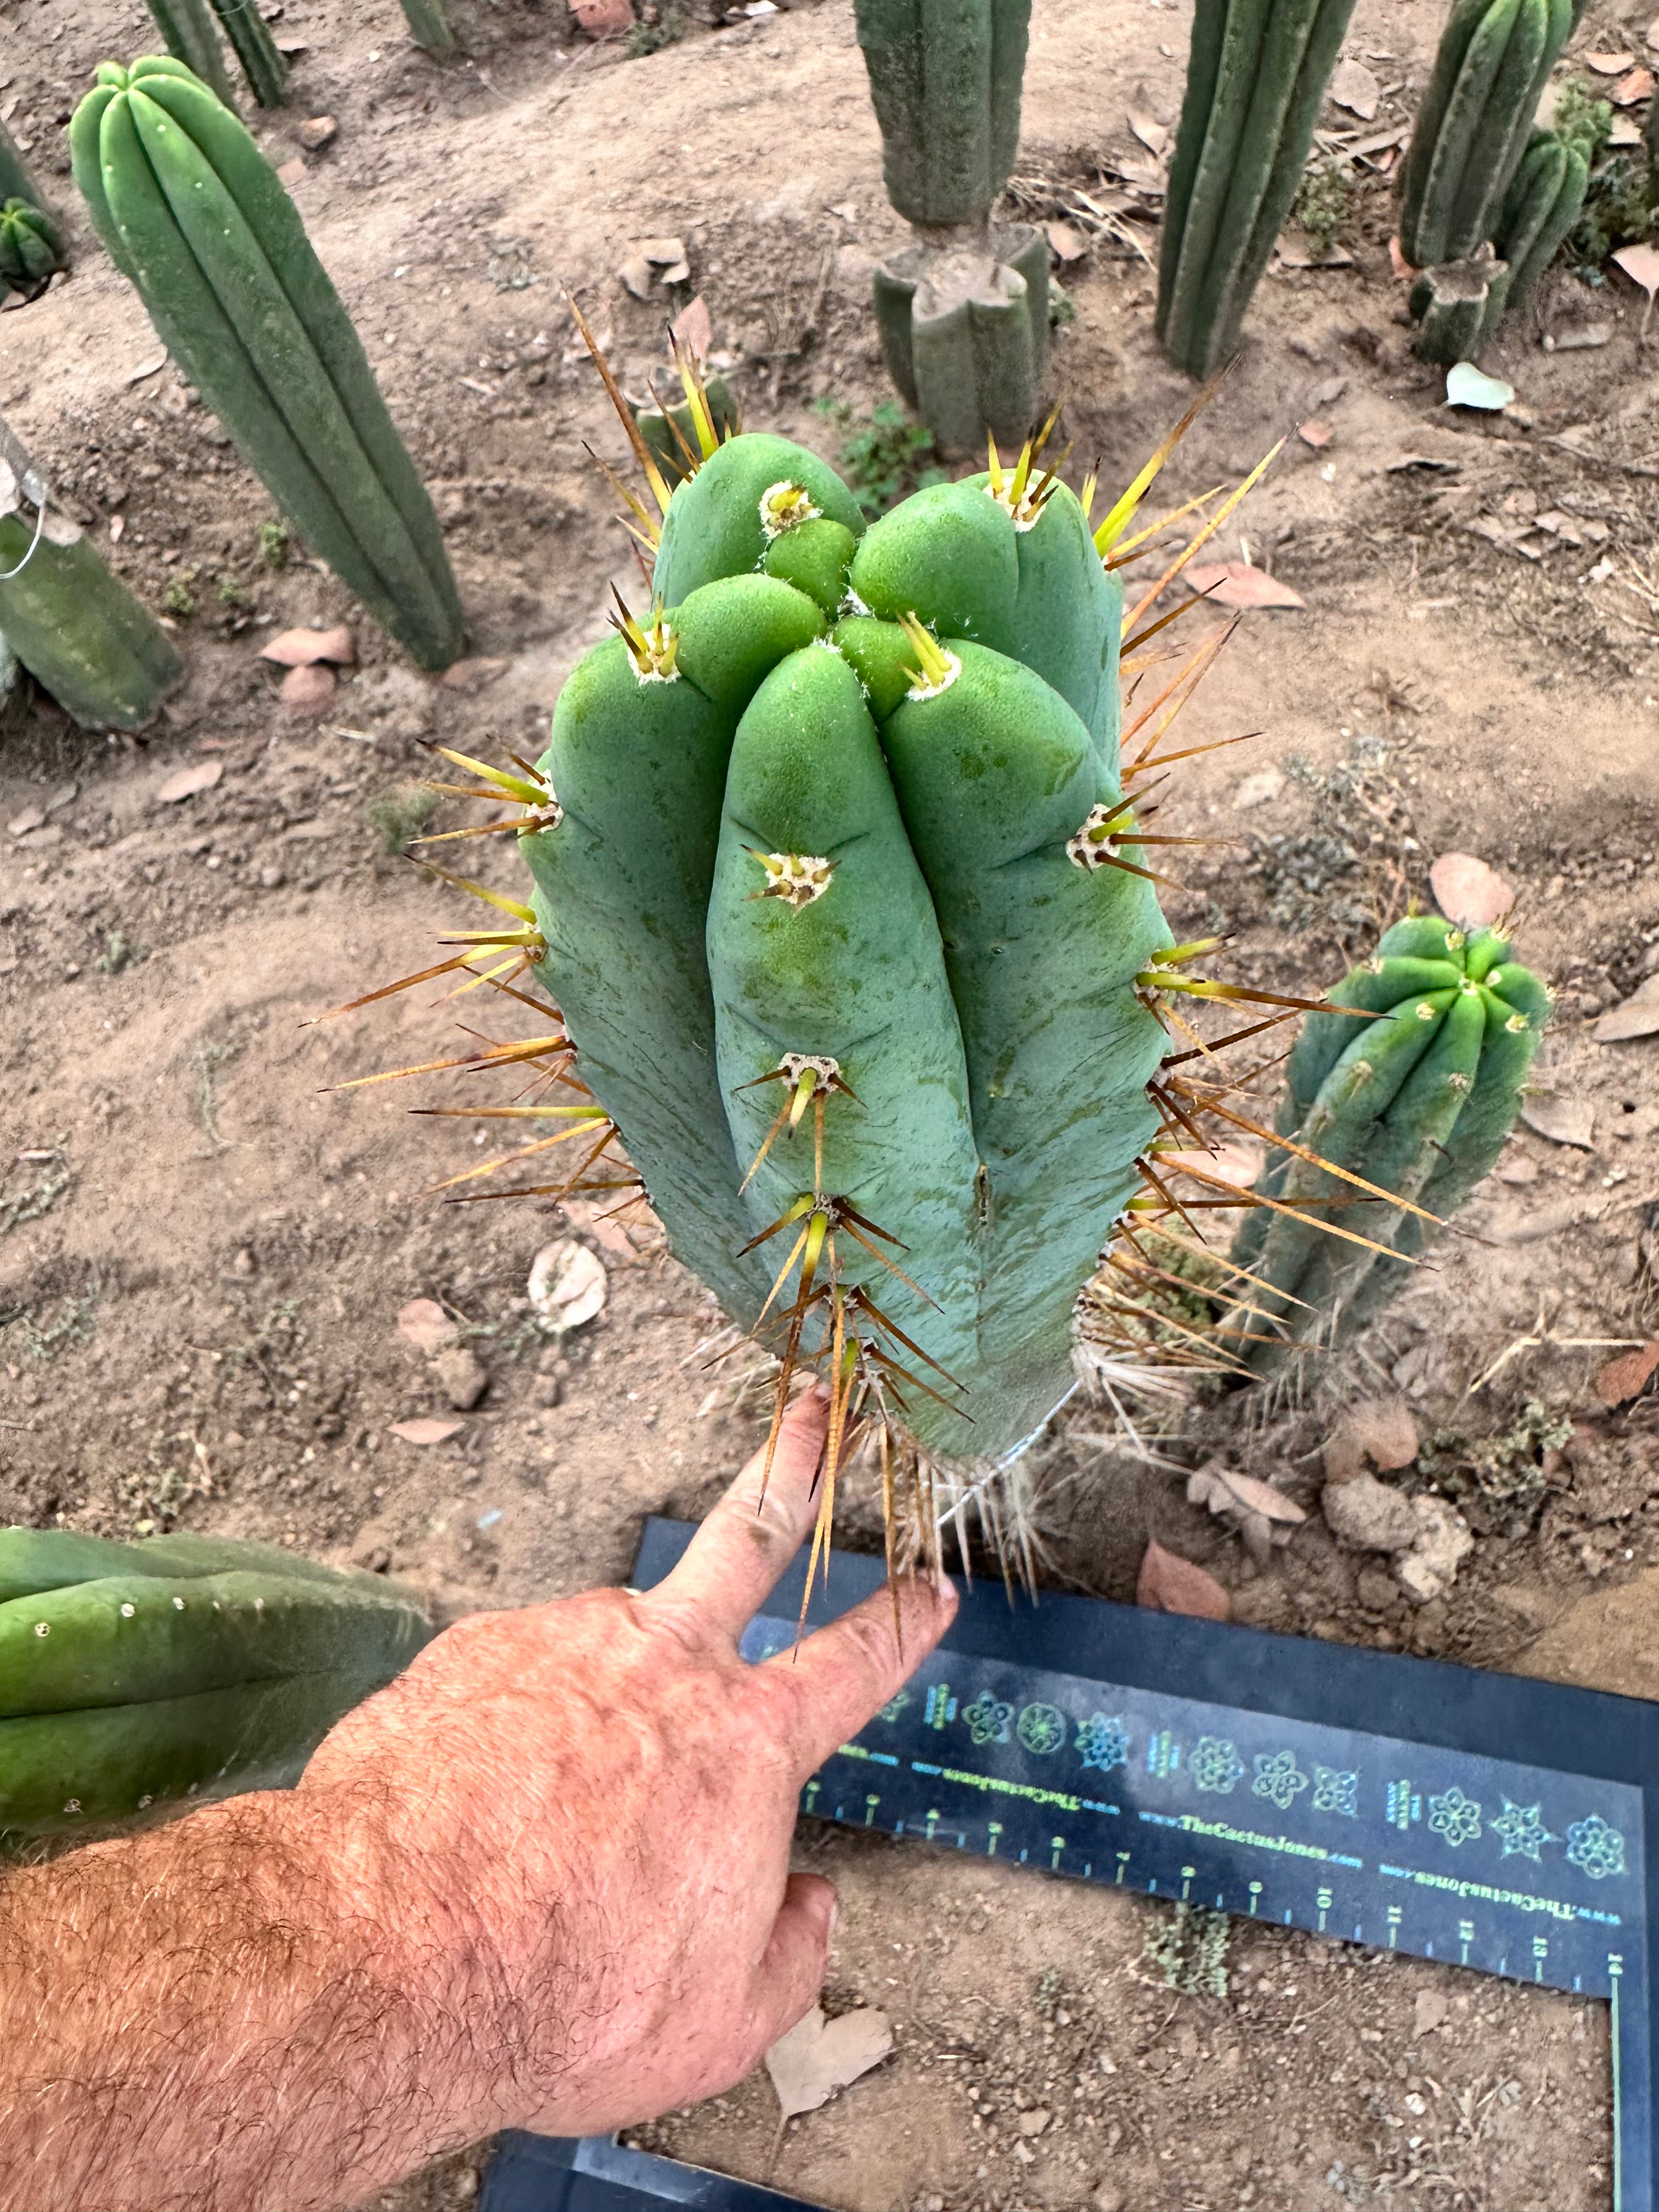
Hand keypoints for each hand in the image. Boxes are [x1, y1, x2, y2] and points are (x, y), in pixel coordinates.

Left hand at [297, 1385, 956, 2151]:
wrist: (386, 1957)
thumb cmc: (562, 1995)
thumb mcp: (723, 2023)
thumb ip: (791, 1955)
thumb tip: (805, 1902)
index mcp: (744, 1743)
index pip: (852, 1666)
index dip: (900, 1625)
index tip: (927, 1587)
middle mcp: (661, 1663)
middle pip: (746, 1538)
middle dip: (788, 1464)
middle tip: (803, 1411)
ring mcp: (561, 1640)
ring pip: (604, 1651)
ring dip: (593, 1704)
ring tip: (549, 1809)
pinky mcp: (471, 1650)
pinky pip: (511, 1686)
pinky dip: (508, 1737)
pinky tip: (478, 1809)